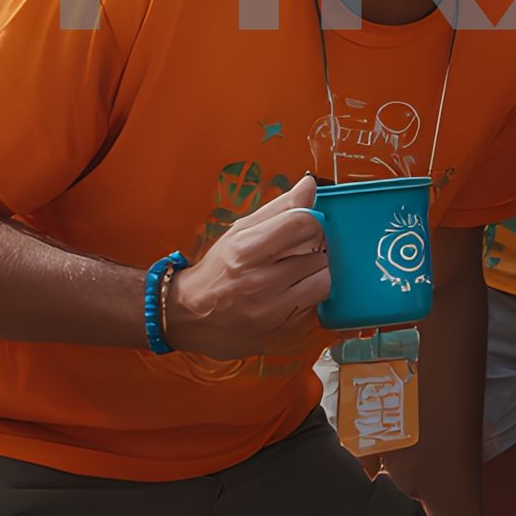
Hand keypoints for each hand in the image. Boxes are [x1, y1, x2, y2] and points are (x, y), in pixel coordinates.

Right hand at [163, 175, 329, 358]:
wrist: (190, 316)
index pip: (303, 223)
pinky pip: (318, 306)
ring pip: (326, 282)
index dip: (314, 222)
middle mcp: (259, 282)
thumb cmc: (220, 268)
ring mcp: (272, 311)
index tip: (309, 227)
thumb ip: (280, 208)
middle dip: (319, 250)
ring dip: (321, 274)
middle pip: (320, 254)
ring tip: (302, 272)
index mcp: (246, 250)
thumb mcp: (241, 231)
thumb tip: (310, 185)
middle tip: (305, 251)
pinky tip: (295, 292)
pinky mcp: (283, 330)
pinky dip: (313, 296)